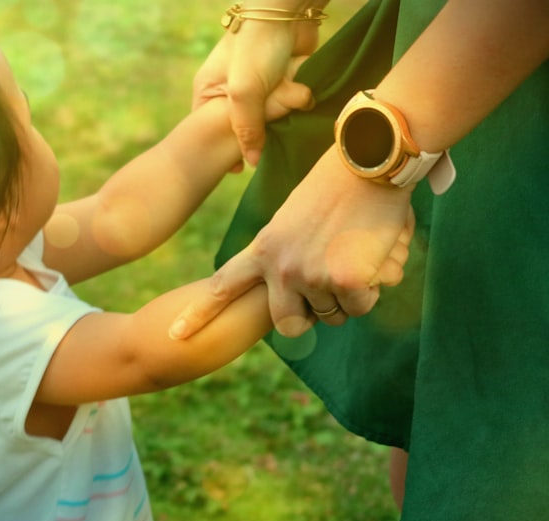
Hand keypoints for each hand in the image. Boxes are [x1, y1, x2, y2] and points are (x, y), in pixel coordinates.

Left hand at [169, 147, 415, 339]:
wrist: (368, 157)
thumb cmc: (340, 183)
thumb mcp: (294, 219)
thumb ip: (287, 254)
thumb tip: (303, 293)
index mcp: (263, 248)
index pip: (223, 287)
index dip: (199, 315)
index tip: (175, 335)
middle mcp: (280, 267)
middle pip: (288, 324)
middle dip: (311, 315)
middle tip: (331, 285)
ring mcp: (310, 275)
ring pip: (332, 315)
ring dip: (348, 296)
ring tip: (354, 253)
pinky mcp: (345, 281)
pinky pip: (360, 307)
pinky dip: (372, 288)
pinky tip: (372, 255)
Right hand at [192, 18, 319, 165]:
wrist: (288, 12)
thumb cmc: (255, 46)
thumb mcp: (243, 93)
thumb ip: (246, 129)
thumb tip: (252, 163)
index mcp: (209, 93)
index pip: (211, 131)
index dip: (224, 149)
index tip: (237, 167)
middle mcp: (230, 92)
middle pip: (245, 127)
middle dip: (262, 126)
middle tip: (269, 128)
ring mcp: (257, 87)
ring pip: (270, 116)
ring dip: (282, 111)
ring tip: (288, 99)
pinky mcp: (280, 82)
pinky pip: (288, 103)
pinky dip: (296, 100)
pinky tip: (300, 95)